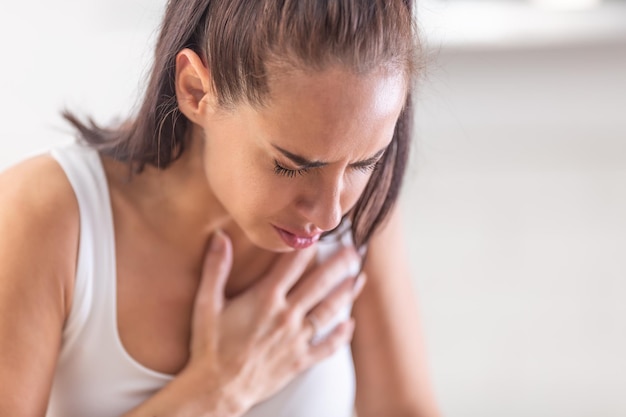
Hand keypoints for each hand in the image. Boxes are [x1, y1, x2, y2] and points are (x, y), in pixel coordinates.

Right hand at [186, 230, 365, 413]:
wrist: (217, 390)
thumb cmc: (210, 346)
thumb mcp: (206, 304)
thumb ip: (215, 268)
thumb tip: (220, 236)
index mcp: (265, 299)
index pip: (292, 264)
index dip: (307, 246)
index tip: (318, 232)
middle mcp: (286, 316)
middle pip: (319, 284)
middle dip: (338, 265)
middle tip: (354, 248)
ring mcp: (296, 339)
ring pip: (328, 311)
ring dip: (346, 293)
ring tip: (359, 278)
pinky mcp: (299, 360)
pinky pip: (326, 347)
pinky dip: (340, 336)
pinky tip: (350, 324)